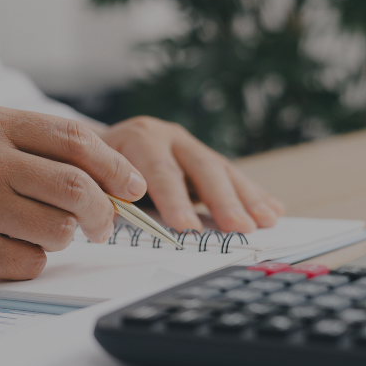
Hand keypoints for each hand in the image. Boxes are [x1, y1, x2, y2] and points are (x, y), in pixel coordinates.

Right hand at [0, 105, 146, 282]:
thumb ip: (31, 147)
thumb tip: (107, 178)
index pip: (72, 138)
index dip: (113, 164)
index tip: (131, 185)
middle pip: (75, 186)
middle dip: (102, 210)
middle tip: (103, 223)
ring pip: (59, 229)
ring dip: (63, 238)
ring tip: (37, 231)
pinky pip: (31, 262)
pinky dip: (30, 261)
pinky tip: (3, 249)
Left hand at [96, 117, 284, 232]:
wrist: (98, 143)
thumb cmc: (95, 167)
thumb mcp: (91, 174)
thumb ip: (105, 193)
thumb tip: (113, 217)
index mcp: (138, 138)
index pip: (159, 170)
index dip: (174, 200)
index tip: (187, 228)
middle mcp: (168, 136)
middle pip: (200, 168)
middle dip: (222, 200)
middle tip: (239, 227)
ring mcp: (189, 146)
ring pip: (222, 171)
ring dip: (247, 198)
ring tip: (265, 220)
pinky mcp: (204, 158)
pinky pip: (233, 177)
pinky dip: (254, 194)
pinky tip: (273, 209)